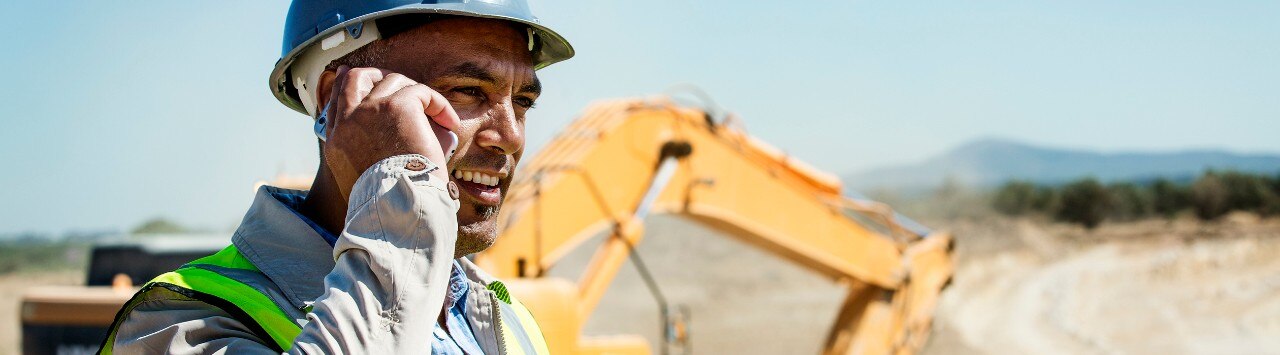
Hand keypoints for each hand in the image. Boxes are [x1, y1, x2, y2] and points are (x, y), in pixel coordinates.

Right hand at [320, 65, 461, 199]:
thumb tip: (399, 137)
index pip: (338, 100)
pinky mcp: (398, 106)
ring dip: (417, 95)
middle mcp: (348, 121)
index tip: (355, 77)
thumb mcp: (364, 179)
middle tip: (402, 85)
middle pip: (357, 78)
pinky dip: (439, 104)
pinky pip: (421, 92)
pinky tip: (448, 122)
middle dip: (378, 75)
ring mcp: (371, 110)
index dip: (348, 85)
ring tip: (434, 117)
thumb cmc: (390, 202)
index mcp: (337, 140)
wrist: (397, 206)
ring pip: (394, 82)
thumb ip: (369, 154)